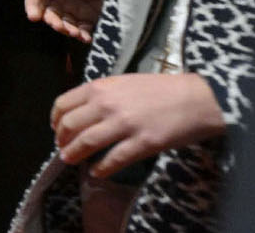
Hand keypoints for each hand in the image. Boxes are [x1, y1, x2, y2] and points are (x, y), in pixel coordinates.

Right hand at [25, 0, 112, 42]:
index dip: (32, 6)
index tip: (34, 17)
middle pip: (49, 13)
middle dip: (53, 22)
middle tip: (60, 27)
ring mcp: (73, 10)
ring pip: (64, 24)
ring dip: (68, 31)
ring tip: (76, 34)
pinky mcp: (86, 19)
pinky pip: (81, 30)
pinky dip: (82, 36)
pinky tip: (86, 38)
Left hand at [52, 73, 224, 176]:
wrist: (198, 98)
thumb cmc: (162, 89)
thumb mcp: (125, 82)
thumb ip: (102, 95)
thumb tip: (82, 112)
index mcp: (102, 87)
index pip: (63, 104)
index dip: (55, 120)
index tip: (57, 130)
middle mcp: (108, 104)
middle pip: (70, 125)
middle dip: (62, 140)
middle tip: (63, 149)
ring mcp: (125, 124)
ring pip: (87, 142)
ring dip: (74, 154)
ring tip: (71, 161)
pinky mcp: (143, 142)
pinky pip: (114, 159)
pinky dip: (101, 168)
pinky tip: (97, 172)